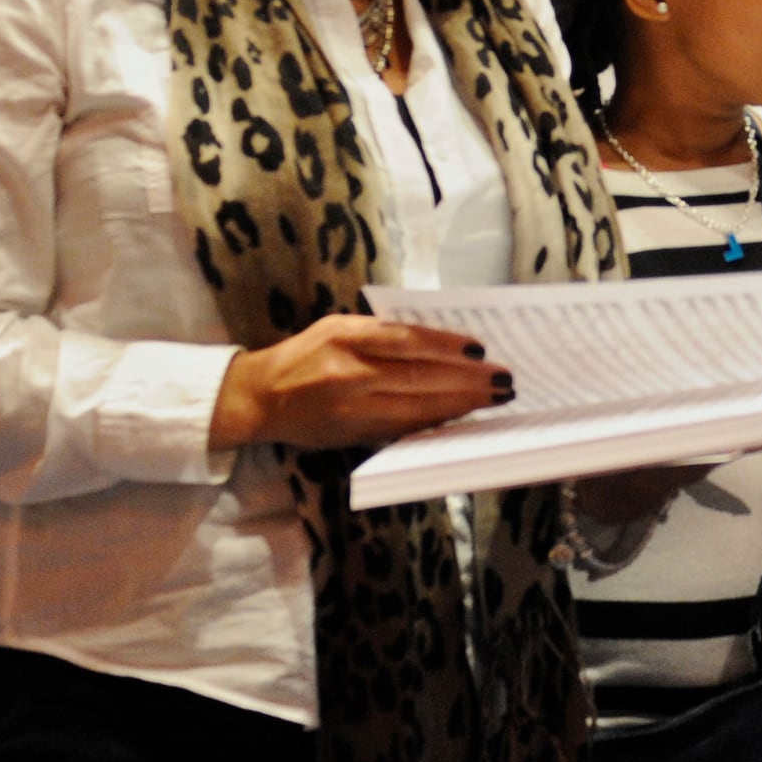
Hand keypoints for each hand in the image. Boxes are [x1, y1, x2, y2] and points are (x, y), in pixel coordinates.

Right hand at [208, 315, 506, 454]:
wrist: (260, 397)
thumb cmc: (306, 356)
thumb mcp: (337, 329)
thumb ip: (380, 334)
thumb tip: (440, 343)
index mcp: (344, 336)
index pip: (406, 340)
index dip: (446, 346)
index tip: (480, 349)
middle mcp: (347, 370)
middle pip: (418, 376)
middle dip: (466, 379)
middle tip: (502, 380)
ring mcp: (349, 405)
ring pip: (414, 406)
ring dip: (458, 404)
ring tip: (490, 398)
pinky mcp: (351, 432)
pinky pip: (401, 427)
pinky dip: (433, 422)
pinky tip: (457, 417)